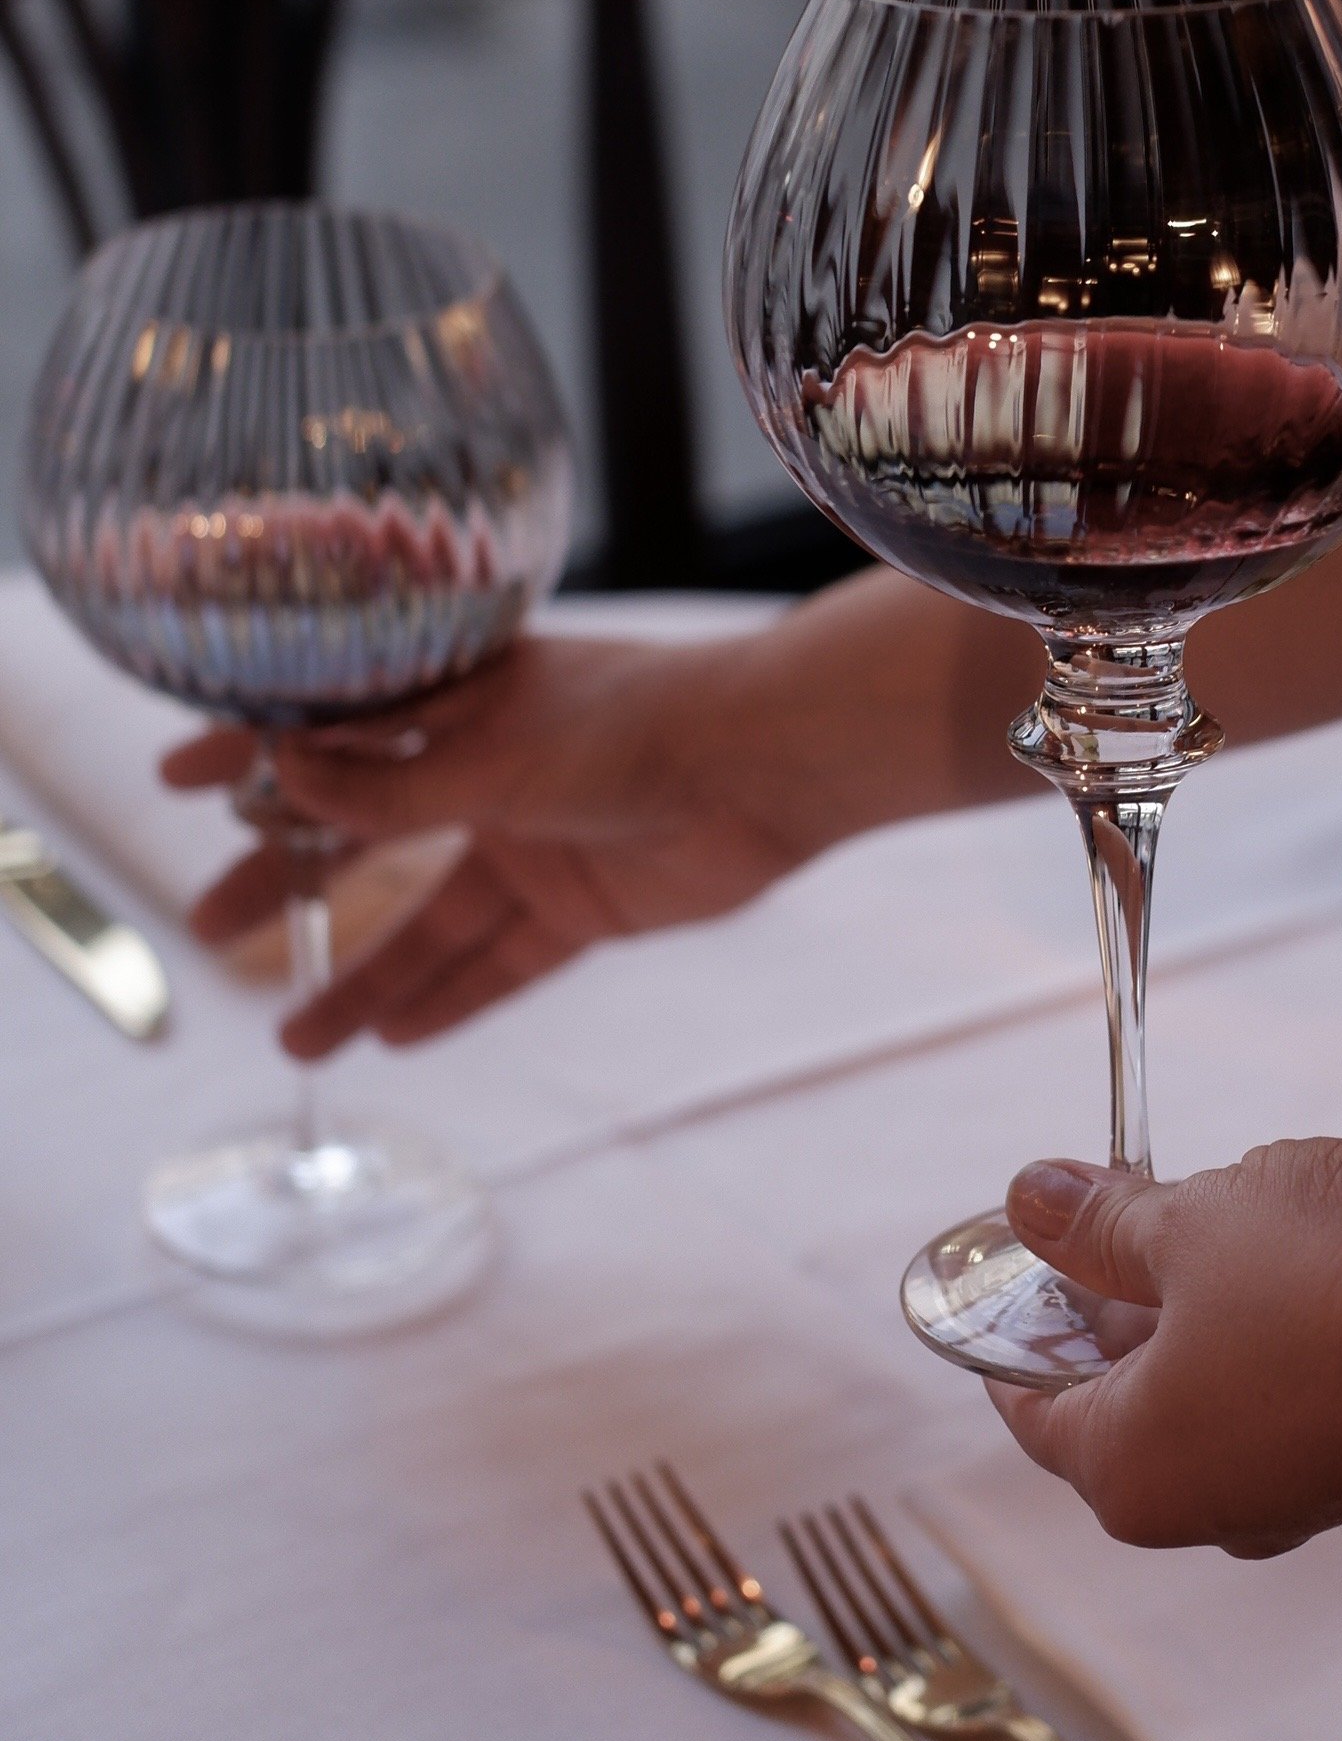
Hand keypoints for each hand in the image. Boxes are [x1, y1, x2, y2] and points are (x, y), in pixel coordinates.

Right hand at [162, 631, 829, 1058]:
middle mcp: (489, 767)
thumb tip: (281, 775)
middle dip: (291, 884)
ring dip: (367, 978)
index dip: (257, 753)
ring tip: (298, 1040)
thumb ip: (392, 783)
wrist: (766, 765)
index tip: (177, 781)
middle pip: (366, 837)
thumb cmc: (632, 724)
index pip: (336, 723)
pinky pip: (502, 962)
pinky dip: (453, 1000)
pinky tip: (392, 1042)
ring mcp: (535, 839)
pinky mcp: (583, 904)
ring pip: (431, 920)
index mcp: (462, 698)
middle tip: (214, 933)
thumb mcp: (494, 754)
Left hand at [988, 1140, 1341, 1555]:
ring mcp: (1303, 1484)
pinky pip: (1301, 1369)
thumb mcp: (1187, 1223)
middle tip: (1112, 1196)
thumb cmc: (1328, 1284)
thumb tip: (1026, 1199)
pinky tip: (1319, 1220)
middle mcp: (1213, 1504)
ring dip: (1217, 1281)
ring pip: (1221, 1370)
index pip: (1031, 1405)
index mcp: (1132, 1474)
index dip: (1010, 1324)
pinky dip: (1293, 1300)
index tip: (1004, 1259)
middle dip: (1120, 1287)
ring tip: (1232, 1190)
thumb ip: (1101, 1220)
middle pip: (1128, 1387)